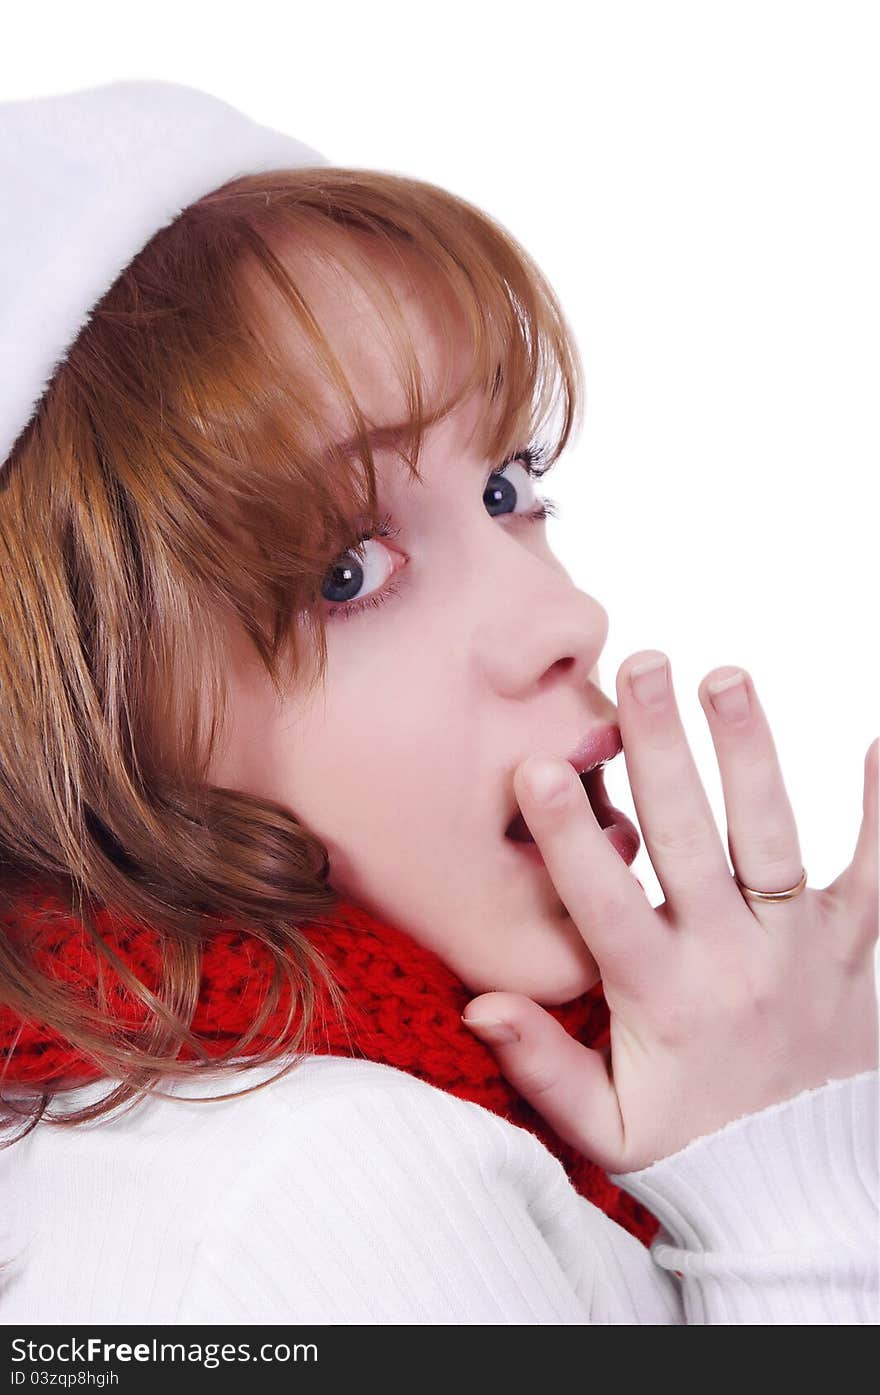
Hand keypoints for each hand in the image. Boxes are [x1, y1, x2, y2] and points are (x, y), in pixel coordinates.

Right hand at [462, 653, 878, 1173]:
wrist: (803, 1195)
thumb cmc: (694, 1152)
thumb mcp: (607, 1129)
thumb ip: (543, 1064)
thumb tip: (480, 1004)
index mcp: (662, 1001)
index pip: (604, 905)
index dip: (569, 837)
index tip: (539, 767)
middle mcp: (731, 963)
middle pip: (690, 842)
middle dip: (661, 750)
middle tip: (641, 668)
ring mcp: (800, 952)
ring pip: (773, 838)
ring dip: (749, 752)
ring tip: (727, 675)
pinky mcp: (855, 951)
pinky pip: (878, 876)